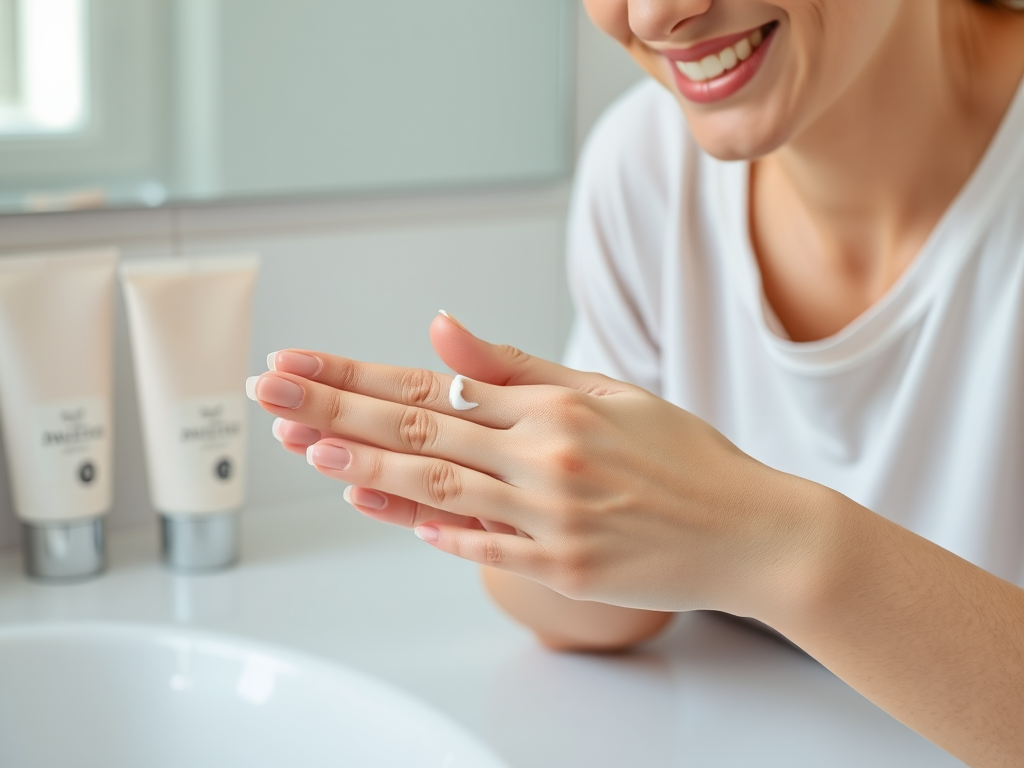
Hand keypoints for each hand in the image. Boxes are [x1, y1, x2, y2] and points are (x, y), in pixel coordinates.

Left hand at [250, 313, 805, 615]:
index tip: (299, 363)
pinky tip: (381, 511)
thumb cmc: (683, 455)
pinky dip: (430, 530)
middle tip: (269, 395)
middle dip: (334, 411)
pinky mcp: (560, 570)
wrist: (751, 531)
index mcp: (553, 408)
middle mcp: (543, 459)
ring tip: (305, 450)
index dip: (356, 374)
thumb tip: (442, 330)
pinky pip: (480, 548)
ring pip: (437, 489)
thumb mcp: (609, 392)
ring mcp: (549, 520)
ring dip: (366, 470)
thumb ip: (517, 367)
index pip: (431, 383)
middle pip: (419, 431)